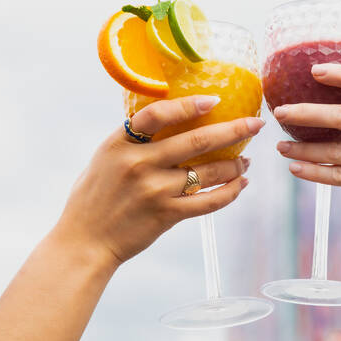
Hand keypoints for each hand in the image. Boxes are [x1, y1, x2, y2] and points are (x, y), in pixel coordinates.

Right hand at [56, 95, 264, 264]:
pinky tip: (240, 184)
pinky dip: (230, 192)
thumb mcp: (105, 157)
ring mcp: (155, 191)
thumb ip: (134, 140)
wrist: (84, 241)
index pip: (158, 114)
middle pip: (197, 141)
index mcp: (121, 143)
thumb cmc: (95, 196)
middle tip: (255, 124)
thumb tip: (170, 117)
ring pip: (209, 173)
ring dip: (234, 165)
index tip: (214, 99)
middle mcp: (139, 164)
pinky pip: (208, 202)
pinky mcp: (167, 215)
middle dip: (233, 130)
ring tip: (246, 160)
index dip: (189, 104)